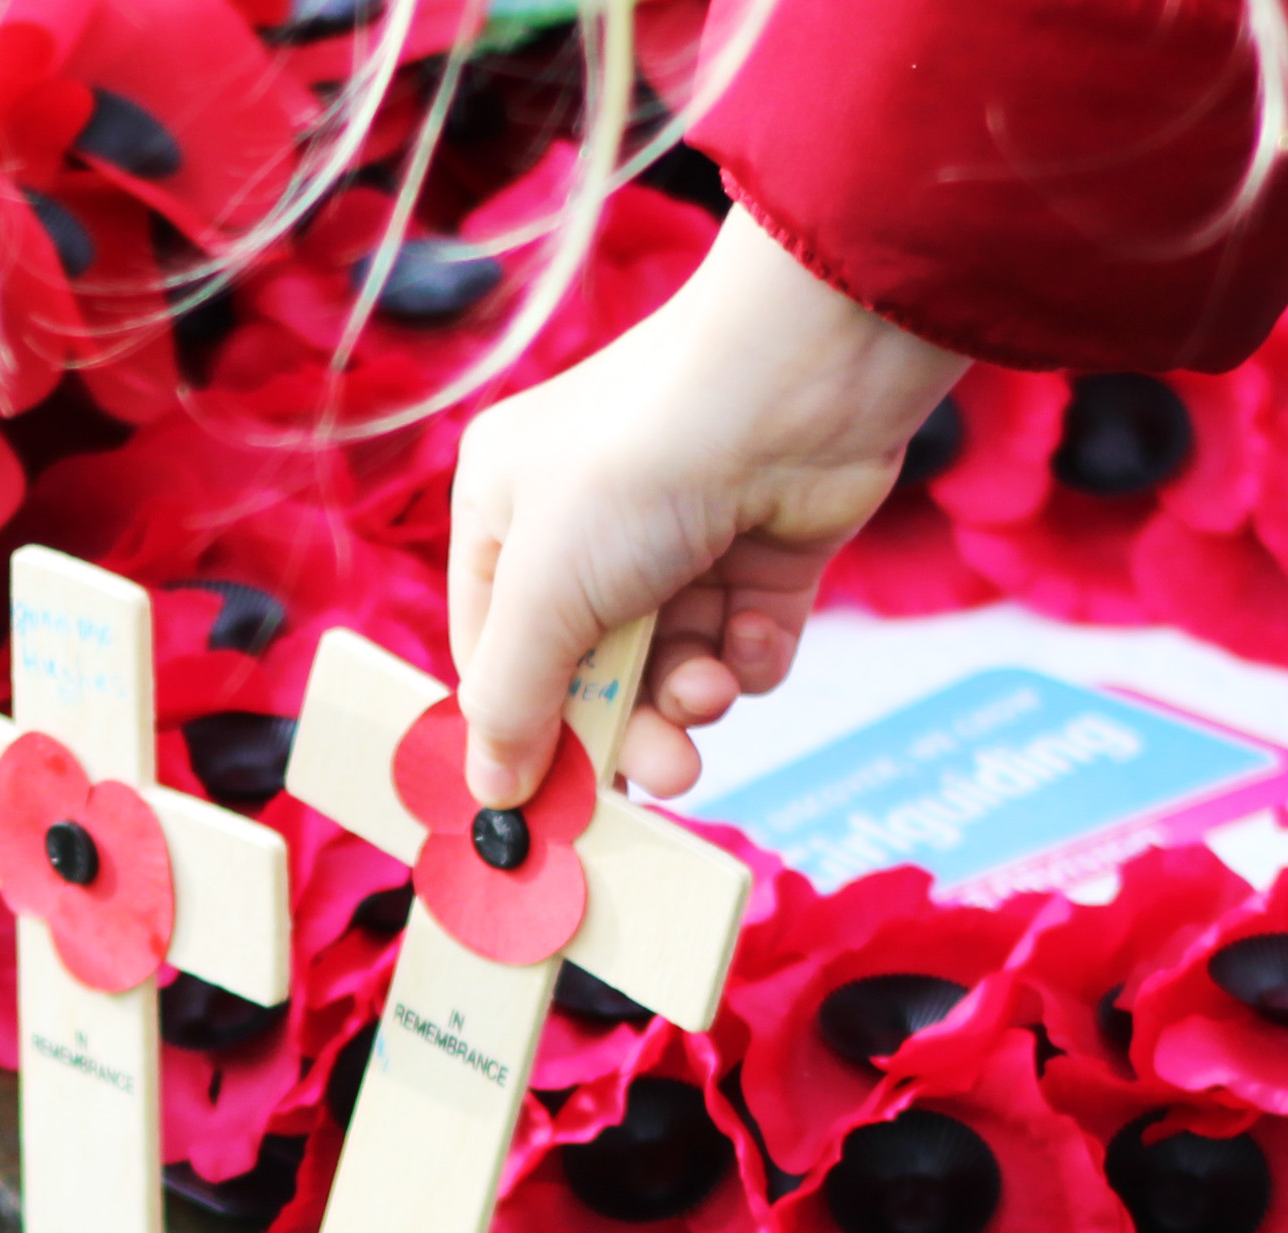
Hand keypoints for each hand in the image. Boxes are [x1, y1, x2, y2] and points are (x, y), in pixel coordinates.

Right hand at [447, 205, 967, 804]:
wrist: (798, 382)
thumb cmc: (641, 467)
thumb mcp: (544, 595)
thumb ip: (511, 702)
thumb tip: (490, 794)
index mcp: (505, 515)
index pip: (496, 650)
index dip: (522, 724)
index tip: (553, 793)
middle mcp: (586, 526)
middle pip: (590, 670)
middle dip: (626, 725)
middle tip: (663, 773)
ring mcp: (678, 539)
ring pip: (670, 665)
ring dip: (690, 694)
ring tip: (709, 692)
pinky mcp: (762, 551)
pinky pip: (740, 642)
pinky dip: (746, 656)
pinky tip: (751, 633)